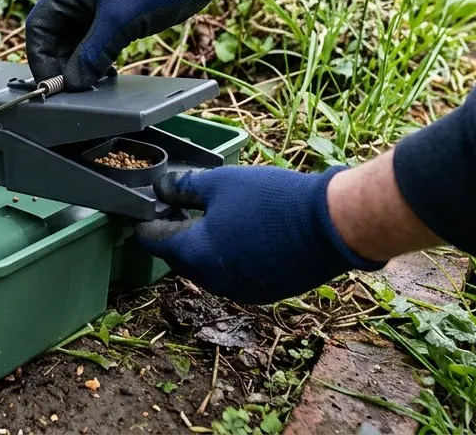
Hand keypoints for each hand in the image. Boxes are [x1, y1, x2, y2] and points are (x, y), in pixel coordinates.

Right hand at [25, 0, 249, 90]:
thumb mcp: (120, 21)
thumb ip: (92, 54)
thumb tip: (72, 83)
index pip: (38, 26)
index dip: (40, 57)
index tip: (50, 84)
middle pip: (55, 35)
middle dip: (61, 63)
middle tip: (72, 89)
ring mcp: (97, 2)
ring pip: (76, 39)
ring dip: (80, 62)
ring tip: (90, 84)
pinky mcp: (115, 11)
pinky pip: (96, 39)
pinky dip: (97, 56)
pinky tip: (105, 72)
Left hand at [134, 166, 384, 303]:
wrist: (330, 225)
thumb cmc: (271, 200)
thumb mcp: (221, 183)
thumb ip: (184, 188)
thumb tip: (160, 189)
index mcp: (195, 254)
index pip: (154, 242)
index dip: (146, 223)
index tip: (145, 210)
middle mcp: (212, 280)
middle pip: (180, 258)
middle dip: (173, 235)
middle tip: (174, 210)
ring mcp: (240, 290)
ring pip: (207, 269)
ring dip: (201, 248)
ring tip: (207, 220)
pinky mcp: (265, 292)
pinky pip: (234, 275)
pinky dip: (227, 257)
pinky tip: (238, 236)